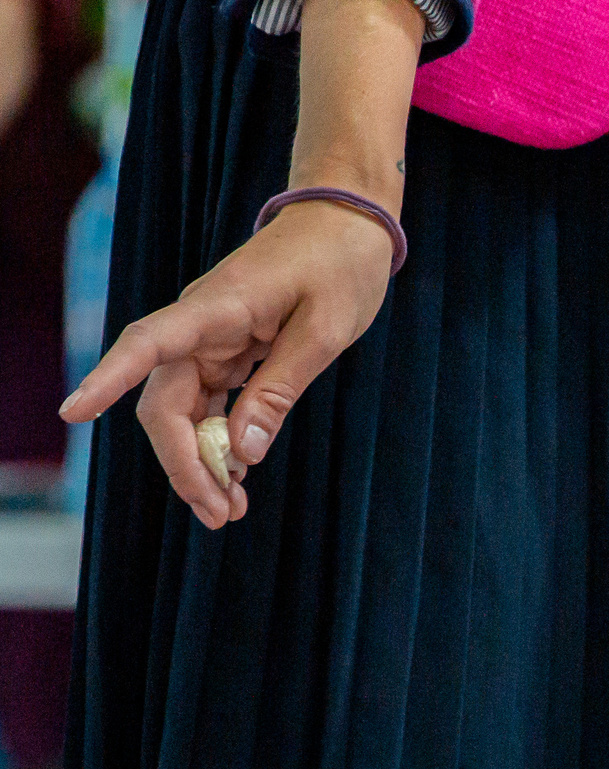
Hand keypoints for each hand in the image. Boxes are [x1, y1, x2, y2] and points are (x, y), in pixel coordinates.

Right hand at [60, 199, 397, 529]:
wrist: (348, 222)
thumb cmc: (340, 266)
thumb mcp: (325, 331)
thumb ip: (280, 388)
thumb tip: (244, 453)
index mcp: (215, 308)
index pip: (145, 345)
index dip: (107, 379)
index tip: (72, 413)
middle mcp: (199, 326)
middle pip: (163, 403)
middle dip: (184, 464)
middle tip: (221, 516)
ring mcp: (210, 340)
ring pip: (183, 412)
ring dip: (202, 462)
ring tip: (232, 510)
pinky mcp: (228, 351)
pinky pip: (209, 404)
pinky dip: (220, 442)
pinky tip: (238, 474)